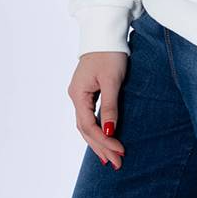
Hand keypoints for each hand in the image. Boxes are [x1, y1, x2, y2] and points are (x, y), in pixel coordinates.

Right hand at [68, 51, 127, 168]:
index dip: (103, 141)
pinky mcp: (87, 91)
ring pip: (86, 125)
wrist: (105, 33)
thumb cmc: (110, 53)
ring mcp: (80, 94)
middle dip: (101, 147)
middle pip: (86, 129)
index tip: (120, 151)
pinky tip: (105, 138)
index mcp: (78, 94)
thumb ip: (110, 107)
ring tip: (110, 159)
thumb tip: (108, 132)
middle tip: (116, 164)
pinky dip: (97, 130)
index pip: (88, 126)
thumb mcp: (112, 80)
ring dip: (98, 142)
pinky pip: (89, 117)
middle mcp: (76, 96)